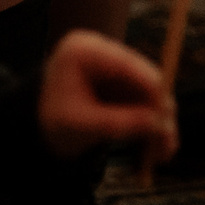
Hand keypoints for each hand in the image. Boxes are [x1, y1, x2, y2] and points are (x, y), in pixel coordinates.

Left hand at [39, 30, 176, 162]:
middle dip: (158, 113)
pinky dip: (148, 124)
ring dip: (157, 123)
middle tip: (170, 143)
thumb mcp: (82, 125)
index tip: (166, 117)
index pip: (127, 65)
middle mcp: (103, 50)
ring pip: (147, 92)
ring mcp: (112, 64)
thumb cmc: (50, 122)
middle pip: (143, 77)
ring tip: (164, 154)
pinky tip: (156, 148)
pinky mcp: (119, 81)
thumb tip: (158, 124)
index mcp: (84, 50)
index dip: (151, 91)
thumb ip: (119, 122)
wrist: (35, 126)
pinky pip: (141, 101)